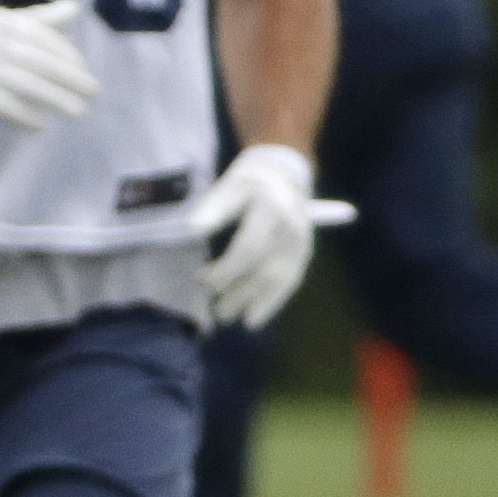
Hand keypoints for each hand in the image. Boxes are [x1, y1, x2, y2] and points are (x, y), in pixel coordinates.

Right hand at [0, 0, 99, 130]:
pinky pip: (4, 106)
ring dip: (56, 99)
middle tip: (94, 93)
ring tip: (77, 111)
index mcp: (4, 24)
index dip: (69, 57)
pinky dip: (25, 117)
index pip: (46, 40)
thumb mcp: (0, 22)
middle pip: (42, 64)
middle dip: (72, 79)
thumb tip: (76, 9)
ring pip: (28, 85)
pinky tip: (41, 126)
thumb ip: (39, 19)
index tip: (85, 72)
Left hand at [190, 142, 316, 327]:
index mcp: (271, 209)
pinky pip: (290, 281)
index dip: (227, 268)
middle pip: (264, 267)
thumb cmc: (246, 183)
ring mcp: (301, 242)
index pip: (249, 246)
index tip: (204, 281)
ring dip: (251, 301)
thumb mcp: (227, 187)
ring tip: (224, 316)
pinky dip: (272, 302)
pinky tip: (252, 320)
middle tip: (212, 309)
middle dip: (237, 291)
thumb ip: (212, 209)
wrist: (282, 176)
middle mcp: (292, 227)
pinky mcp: (304, 253)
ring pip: (278, 278)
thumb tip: (193, 229)